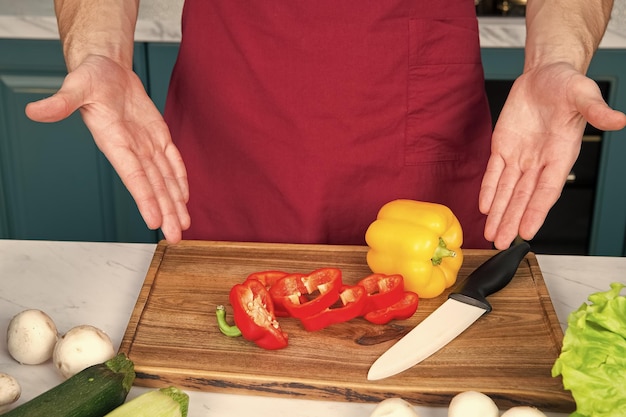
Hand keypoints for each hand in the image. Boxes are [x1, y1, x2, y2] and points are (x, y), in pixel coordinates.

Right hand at [25, 55, 189, 242]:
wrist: (107, 68)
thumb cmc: (90, 77)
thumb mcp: (76, 86)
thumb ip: (61, 102)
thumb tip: (34, 110)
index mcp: (115, 142)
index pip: (133, 176)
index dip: (145, 198)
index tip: (154, 221)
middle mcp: (132, 150)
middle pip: (153, 186)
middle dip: (165, 211)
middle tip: (175, 236)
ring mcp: (146, 145)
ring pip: (165, 179)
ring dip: (174, 202)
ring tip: (182, 225)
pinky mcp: (158, 136)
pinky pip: (172, 161)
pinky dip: (180, 179)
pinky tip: (184, 198)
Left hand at [479, 62, 625, 248]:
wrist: (545, 74)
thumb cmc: (567, 84)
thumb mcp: (583, 92)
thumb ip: (596, 110)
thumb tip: (619, 120)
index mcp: (561, 154)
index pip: (547, 190)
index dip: (536, 211)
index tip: (527, 231)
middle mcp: (540, 161)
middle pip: (523, 197)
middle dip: (511, 220)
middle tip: (501, 242)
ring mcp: (520, 156)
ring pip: (507, 190)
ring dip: (498, 212)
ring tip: (491, 234)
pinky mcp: (503, 147)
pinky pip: (494, 173)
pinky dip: (489, 189)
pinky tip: (484, 207)